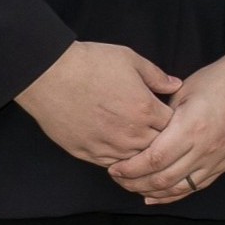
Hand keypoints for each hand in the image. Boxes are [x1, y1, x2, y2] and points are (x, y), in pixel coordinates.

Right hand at [17, 40, 178, 170]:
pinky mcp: (87, 153)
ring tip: (137, 142)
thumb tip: (175, 85)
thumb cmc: (89, 63)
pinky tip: (118, 150)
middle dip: (160, 140)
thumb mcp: (129, 59)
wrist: (49, 74)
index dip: (172, 122)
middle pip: (158, 147)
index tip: (166, 116)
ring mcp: (108, 145)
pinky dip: (119, 160)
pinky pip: (112, 165)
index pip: (173, 126)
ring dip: (139, 152)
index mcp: (145, 109)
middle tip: (155, 132)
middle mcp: (130, 133)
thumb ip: (156, 76)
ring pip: (136, 160)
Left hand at [117, 41, 224, 202]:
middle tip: (117, 178)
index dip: (129, 168)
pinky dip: (173, 195)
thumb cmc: (218, 80)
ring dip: (151, 192)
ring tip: (133, 187)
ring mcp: (217, 159)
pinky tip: (155, 196)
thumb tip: (137, 132)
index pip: (153, 159)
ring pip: (178, 188)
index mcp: (190, 127)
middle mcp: (204, 148)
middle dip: (134, 183)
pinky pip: (195, 187)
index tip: (114, 166)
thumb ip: (160, 115)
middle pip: (162, 179)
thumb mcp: (183, 91)